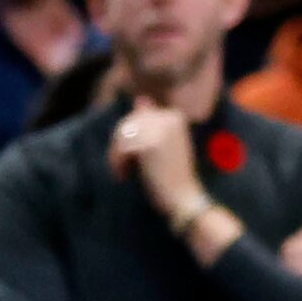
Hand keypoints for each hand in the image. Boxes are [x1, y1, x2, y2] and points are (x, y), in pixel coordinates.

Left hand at [109, 96, 202, 223]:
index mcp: (175, 115)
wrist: (184, 201)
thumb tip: (139, 98)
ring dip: (116, 155)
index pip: (138, 116)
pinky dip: (117, 162)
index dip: (131, 137)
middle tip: (124, 168)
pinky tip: (124, 175)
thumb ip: (151, 122)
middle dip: (121, 146)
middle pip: (128, 123)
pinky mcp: (150, 143)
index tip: (135, 158)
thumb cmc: (174, 179)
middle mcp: (169, 117)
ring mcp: (160, 129)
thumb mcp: (164, 144)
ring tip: (124, 172)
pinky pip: (120, 146)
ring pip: (121, 134)